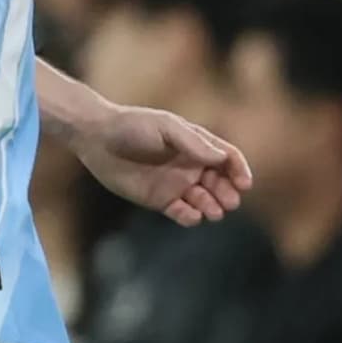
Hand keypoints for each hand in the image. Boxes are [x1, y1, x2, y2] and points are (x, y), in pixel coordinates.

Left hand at [77, 103, 251, 224]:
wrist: (97, 138)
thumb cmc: (133, 126)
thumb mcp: (166, 127)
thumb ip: (193, 143)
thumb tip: (222, 157)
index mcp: (196, 145)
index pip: (227, 158)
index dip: (239, 170)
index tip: (244, 183)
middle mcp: (190, 166)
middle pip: (220, 183)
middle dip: (228, 193)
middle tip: (230, 201)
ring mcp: (176, 184)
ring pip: (204, 200)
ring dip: (212, 207)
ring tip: (214, 211)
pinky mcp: (159, 200)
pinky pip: (181, 212)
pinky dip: (190, 216)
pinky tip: (192, 216)